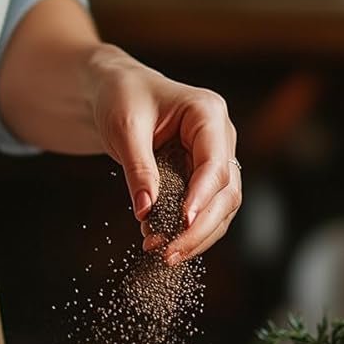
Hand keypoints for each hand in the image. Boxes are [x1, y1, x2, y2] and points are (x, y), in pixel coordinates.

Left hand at [87, 46, 240, 263]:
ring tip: (164, 254)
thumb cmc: (122, 97)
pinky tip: (163, 242)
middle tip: (169, 253)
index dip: (202, 197)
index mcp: (208, 112)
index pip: (214, 163)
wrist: (117, 90)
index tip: (183, 224)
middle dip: (200, 227)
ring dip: (197, 235)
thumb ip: (138, 168)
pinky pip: (205, 208)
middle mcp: (220, 136)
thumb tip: (146, 210)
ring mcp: (216, 156)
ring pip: (222, 207)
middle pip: (226, 192)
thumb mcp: (124, 127)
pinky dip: (187, 229)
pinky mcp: (203, 175)